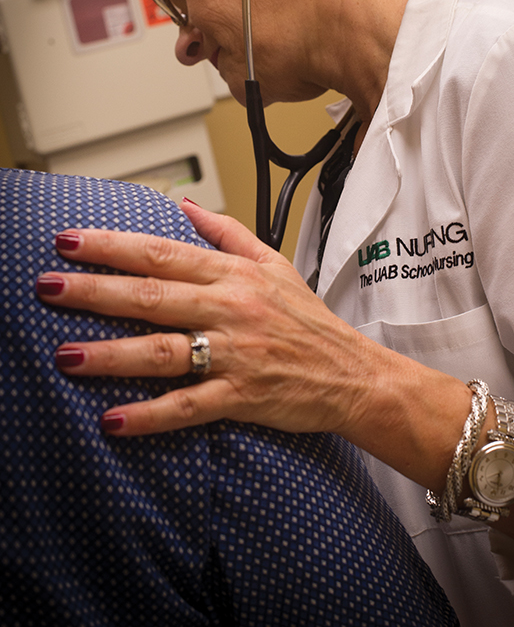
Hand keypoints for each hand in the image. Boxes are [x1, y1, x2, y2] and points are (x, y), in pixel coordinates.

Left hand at [37, 202, 371, 436]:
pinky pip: (189, 406)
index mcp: (234, 275)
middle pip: (152, 297)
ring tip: (66, 356)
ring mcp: (235, 354)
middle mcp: (230, 309)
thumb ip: (228, 233)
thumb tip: (186, 206)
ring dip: (111, 355)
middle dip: (95, 291)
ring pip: (163, 352)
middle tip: (48, 287)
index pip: (163, 253)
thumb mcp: (275, 264)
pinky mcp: (241, 396)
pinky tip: (114, 420)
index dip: (113, 246)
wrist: (352, 373)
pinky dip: (151, 416)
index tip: (70, 241)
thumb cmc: (310, 321)